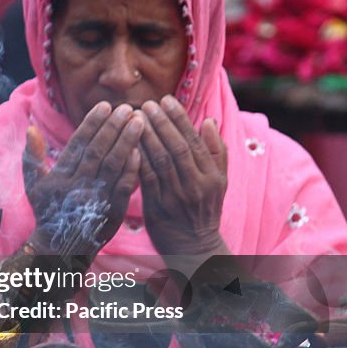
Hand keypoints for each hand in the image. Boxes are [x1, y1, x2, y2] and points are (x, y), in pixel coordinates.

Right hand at [23, 102, 141, 254]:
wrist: (61, 248)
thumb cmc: (48, 211)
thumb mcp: (34, 185)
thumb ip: (32, 156)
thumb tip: (31, 128)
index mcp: (59, 177)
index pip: (78, 144)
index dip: (92, 123)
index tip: (105, 105)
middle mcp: (77, 187)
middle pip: (98, 151)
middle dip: (112, 127)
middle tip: (126, 108)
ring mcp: (96, 199)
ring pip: (113, 165)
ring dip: (127, 142)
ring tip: (138, 121)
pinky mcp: (113, 212)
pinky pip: (124, 186)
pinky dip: (132, 168)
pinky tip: (140, 150)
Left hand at [138, 96, 227, 255]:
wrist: (194, 247)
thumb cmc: (204, 209)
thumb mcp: (219, 181)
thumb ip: (216, 151)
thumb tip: (209, 121)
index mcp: (211, 175)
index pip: (193, 140)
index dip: (179, 118)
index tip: (166, 100)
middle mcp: (195, 184)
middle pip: (175, 147)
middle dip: (160, 123)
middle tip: (146, 103)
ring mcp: (176, 196)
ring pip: (159, 160)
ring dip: (145, 136)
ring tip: (134, 117)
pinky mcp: (157, 207)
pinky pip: (145, 179)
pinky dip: (137, 160)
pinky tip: (127, 144)